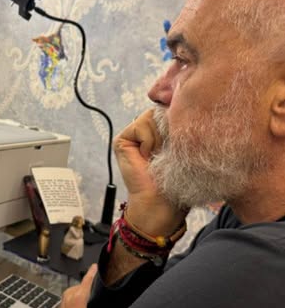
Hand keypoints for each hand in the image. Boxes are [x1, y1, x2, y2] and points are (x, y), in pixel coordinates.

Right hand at [113, 108, 185, 234]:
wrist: (161, 202)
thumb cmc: (177, 179)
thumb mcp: (184, 147)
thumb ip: (179, 125)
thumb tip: (177, 106)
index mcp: (163, 130)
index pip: (173, 108)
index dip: (181, 117)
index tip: (182, 141)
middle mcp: (147, 130)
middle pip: (163, 110)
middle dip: (172, 128)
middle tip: (170, 152)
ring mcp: (133, 134)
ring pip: (153, 117)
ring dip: (161, 137)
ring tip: (159, 156)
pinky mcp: (122, 140)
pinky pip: (141, 126)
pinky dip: (149, 142)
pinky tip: (148, 158)